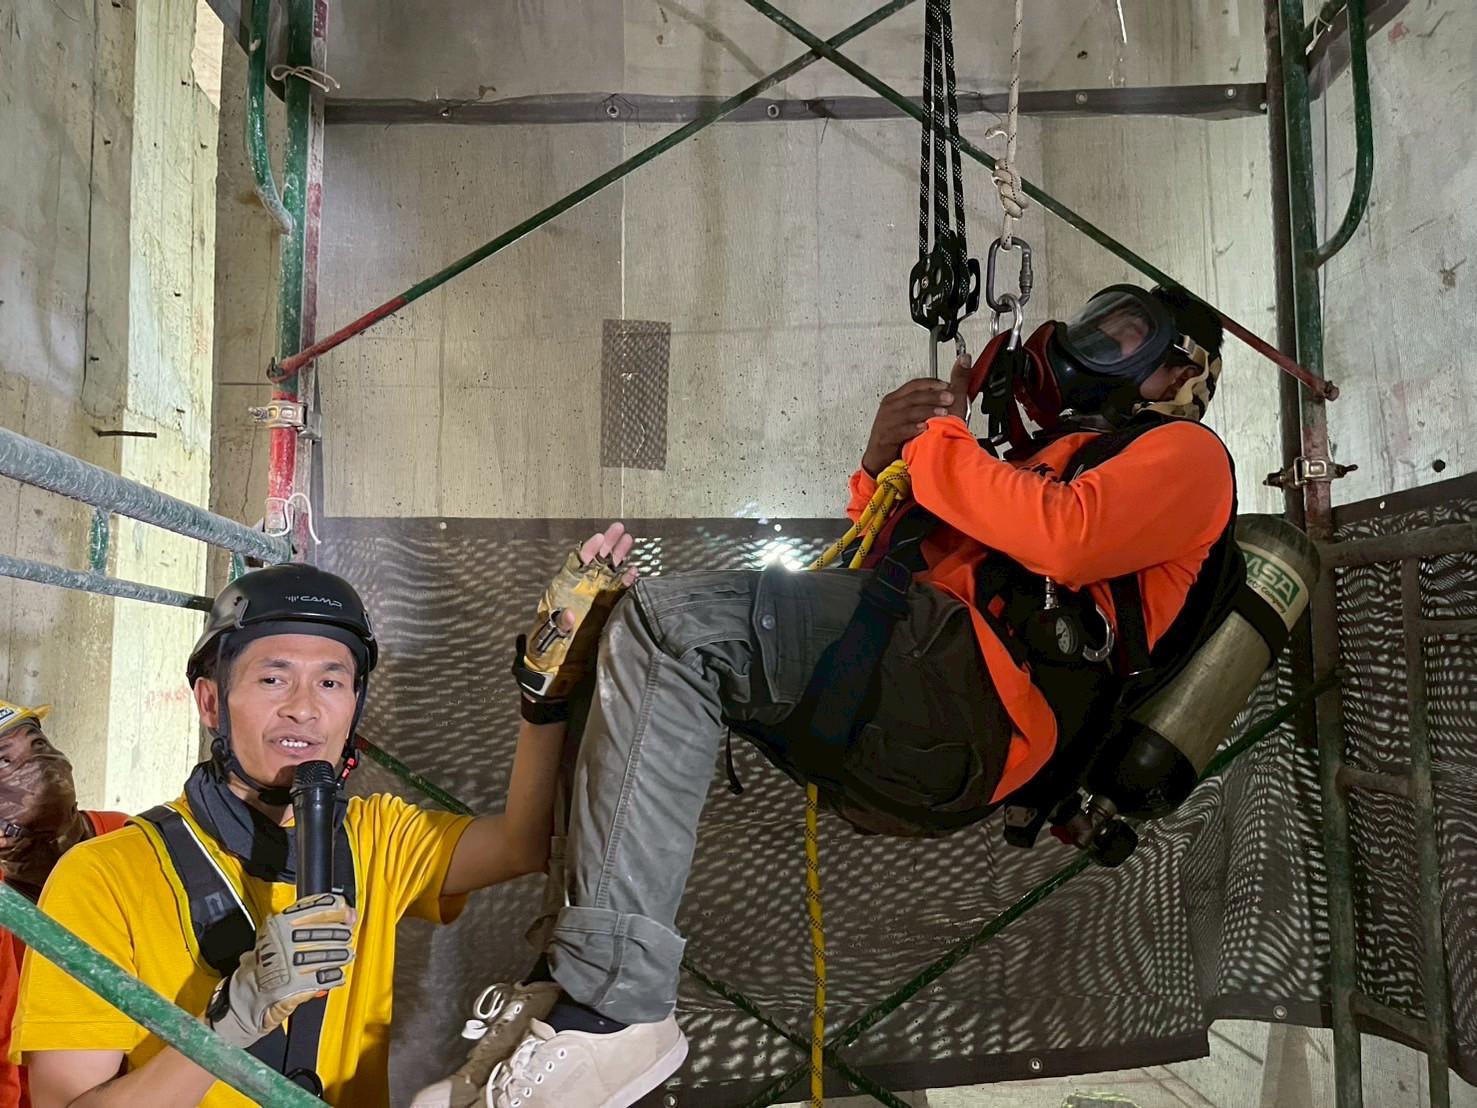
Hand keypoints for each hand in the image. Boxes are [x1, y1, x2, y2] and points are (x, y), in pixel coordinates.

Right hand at [206, 893, 354, 1047]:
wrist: (245, 996)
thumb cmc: (268, 963)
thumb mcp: (283, 935)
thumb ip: (312, 922)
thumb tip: (347, 914)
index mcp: (279, 924)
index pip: (315, 908)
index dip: (338, 910)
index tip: (348, 914)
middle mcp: (281, 942)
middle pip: (324, 933)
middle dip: (340, 937)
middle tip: (345, 940)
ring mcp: (286, 965)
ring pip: (326, 955)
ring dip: (340, 957)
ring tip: (343, 957)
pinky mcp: (291, 987)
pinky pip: (322, 979)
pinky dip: (333, 977)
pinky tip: (336, 976)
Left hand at [513, 523, 638, 708]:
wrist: (555, 671)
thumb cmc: (545, 651)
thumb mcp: (546, 639)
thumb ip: (557, 626)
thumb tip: (567, 615)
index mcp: (562, 590)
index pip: (575, 564)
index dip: (587, 550)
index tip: (598, 538)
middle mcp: (580, 590)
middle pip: (595, 562)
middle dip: (607, 545)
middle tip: (620, 529)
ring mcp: (594, 599)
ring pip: (608, 573)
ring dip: (619, 557)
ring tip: (630, 540)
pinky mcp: (605, 612)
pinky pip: (618, 593)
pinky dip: (626, 582)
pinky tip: (635, 572)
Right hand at [860, 375, 960, 475]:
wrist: (878, 457)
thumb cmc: (895, 437)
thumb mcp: (906, 417)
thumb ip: (919, 406)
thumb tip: (942, 398)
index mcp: (894, 399)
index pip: (914, 385)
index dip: (932, 384)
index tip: (947, 385)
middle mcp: (889, 407)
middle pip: (913, 396)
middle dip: (934, 396)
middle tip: (950, 398)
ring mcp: (885, 422)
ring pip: (909, 412)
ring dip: (928, 410)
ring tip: (943, 412)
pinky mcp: (885, 437)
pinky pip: (900, 431)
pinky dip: (914, 428)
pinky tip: (925, 428)